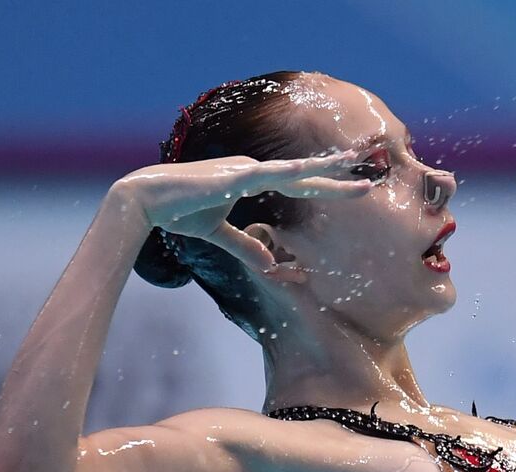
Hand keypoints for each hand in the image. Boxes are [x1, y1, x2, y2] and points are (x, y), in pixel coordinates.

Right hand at [111, 149, 376, 272]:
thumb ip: (244, 246)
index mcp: (253, 181)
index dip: (328, 187)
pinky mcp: (230, 178)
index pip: (300, 185)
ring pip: (293, 171)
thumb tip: (270, 264)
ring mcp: (244, 171)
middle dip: (338, 173)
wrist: (144, 201)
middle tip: (371, 170)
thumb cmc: (177, 211)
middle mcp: (253, 171)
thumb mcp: (218, 234)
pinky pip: (263, 175)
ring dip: (323, 168)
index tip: (357, 188)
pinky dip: (283, 172)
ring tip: (353, 163)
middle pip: (305, 175)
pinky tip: (303, 169)